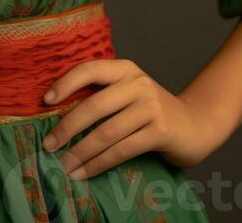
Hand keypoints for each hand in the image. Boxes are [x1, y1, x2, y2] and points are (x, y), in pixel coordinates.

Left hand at [41, 59, 228, 179]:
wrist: (197, 124)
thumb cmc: (152, 110)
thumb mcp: (129, 93)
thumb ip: (104, 94)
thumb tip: (58, 111)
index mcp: (125, 69)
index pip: (90, 69)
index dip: (65, 83)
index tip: (45, 100)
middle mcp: (138, 83)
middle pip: (94, 105)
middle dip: (67, 127)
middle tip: (48, 145)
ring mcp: (151, 106)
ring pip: (106, 132)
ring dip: (81, 152)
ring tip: (64, 166)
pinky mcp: (160, 131)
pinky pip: (122, 150)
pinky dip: (100, 164)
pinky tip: (86, 173)